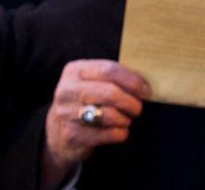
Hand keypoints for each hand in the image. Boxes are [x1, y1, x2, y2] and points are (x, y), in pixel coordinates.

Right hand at [40, 60, 150, 189]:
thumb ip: (112, 78)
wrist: (58, 131)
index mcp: (74, 70)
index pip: (109, 69)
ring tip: (127, 119)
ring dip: (126, 119)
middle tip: (138, 108)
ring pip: (110, 115)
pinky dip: (120, 133)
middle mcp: (67, 90)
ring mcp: (67, 113)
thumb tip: (145, 81)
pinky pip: (107, 134)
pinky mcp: (71, 135)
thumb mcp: (91, 83)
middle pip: (111, 92)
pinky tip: (120, 131)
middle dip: (131, 102)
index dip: (132, 80)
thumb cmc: (84, 101)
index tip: (146, 90)